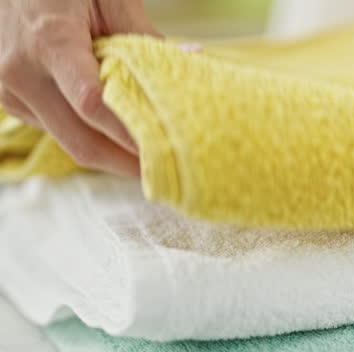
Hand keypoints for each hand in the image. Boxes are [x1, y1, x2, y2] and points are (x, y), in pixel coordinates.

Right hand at [0, 0, 160, 175]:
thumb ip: (142, 35)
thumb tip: (190, 60)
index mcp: (49, 41)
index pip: (94, 104)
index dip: (131, 136)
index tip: (166, 152)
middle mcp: (22, 72)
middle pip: (82, 141)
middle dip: (127, 163)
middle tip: (168, 170)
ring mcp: (10, 91)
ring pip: (70, 143)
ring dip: (111, 154)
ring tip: (150, 154)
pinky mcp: (10, 100)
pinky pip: (57, 132)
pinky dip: (90, 137)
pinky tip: (117, 135)